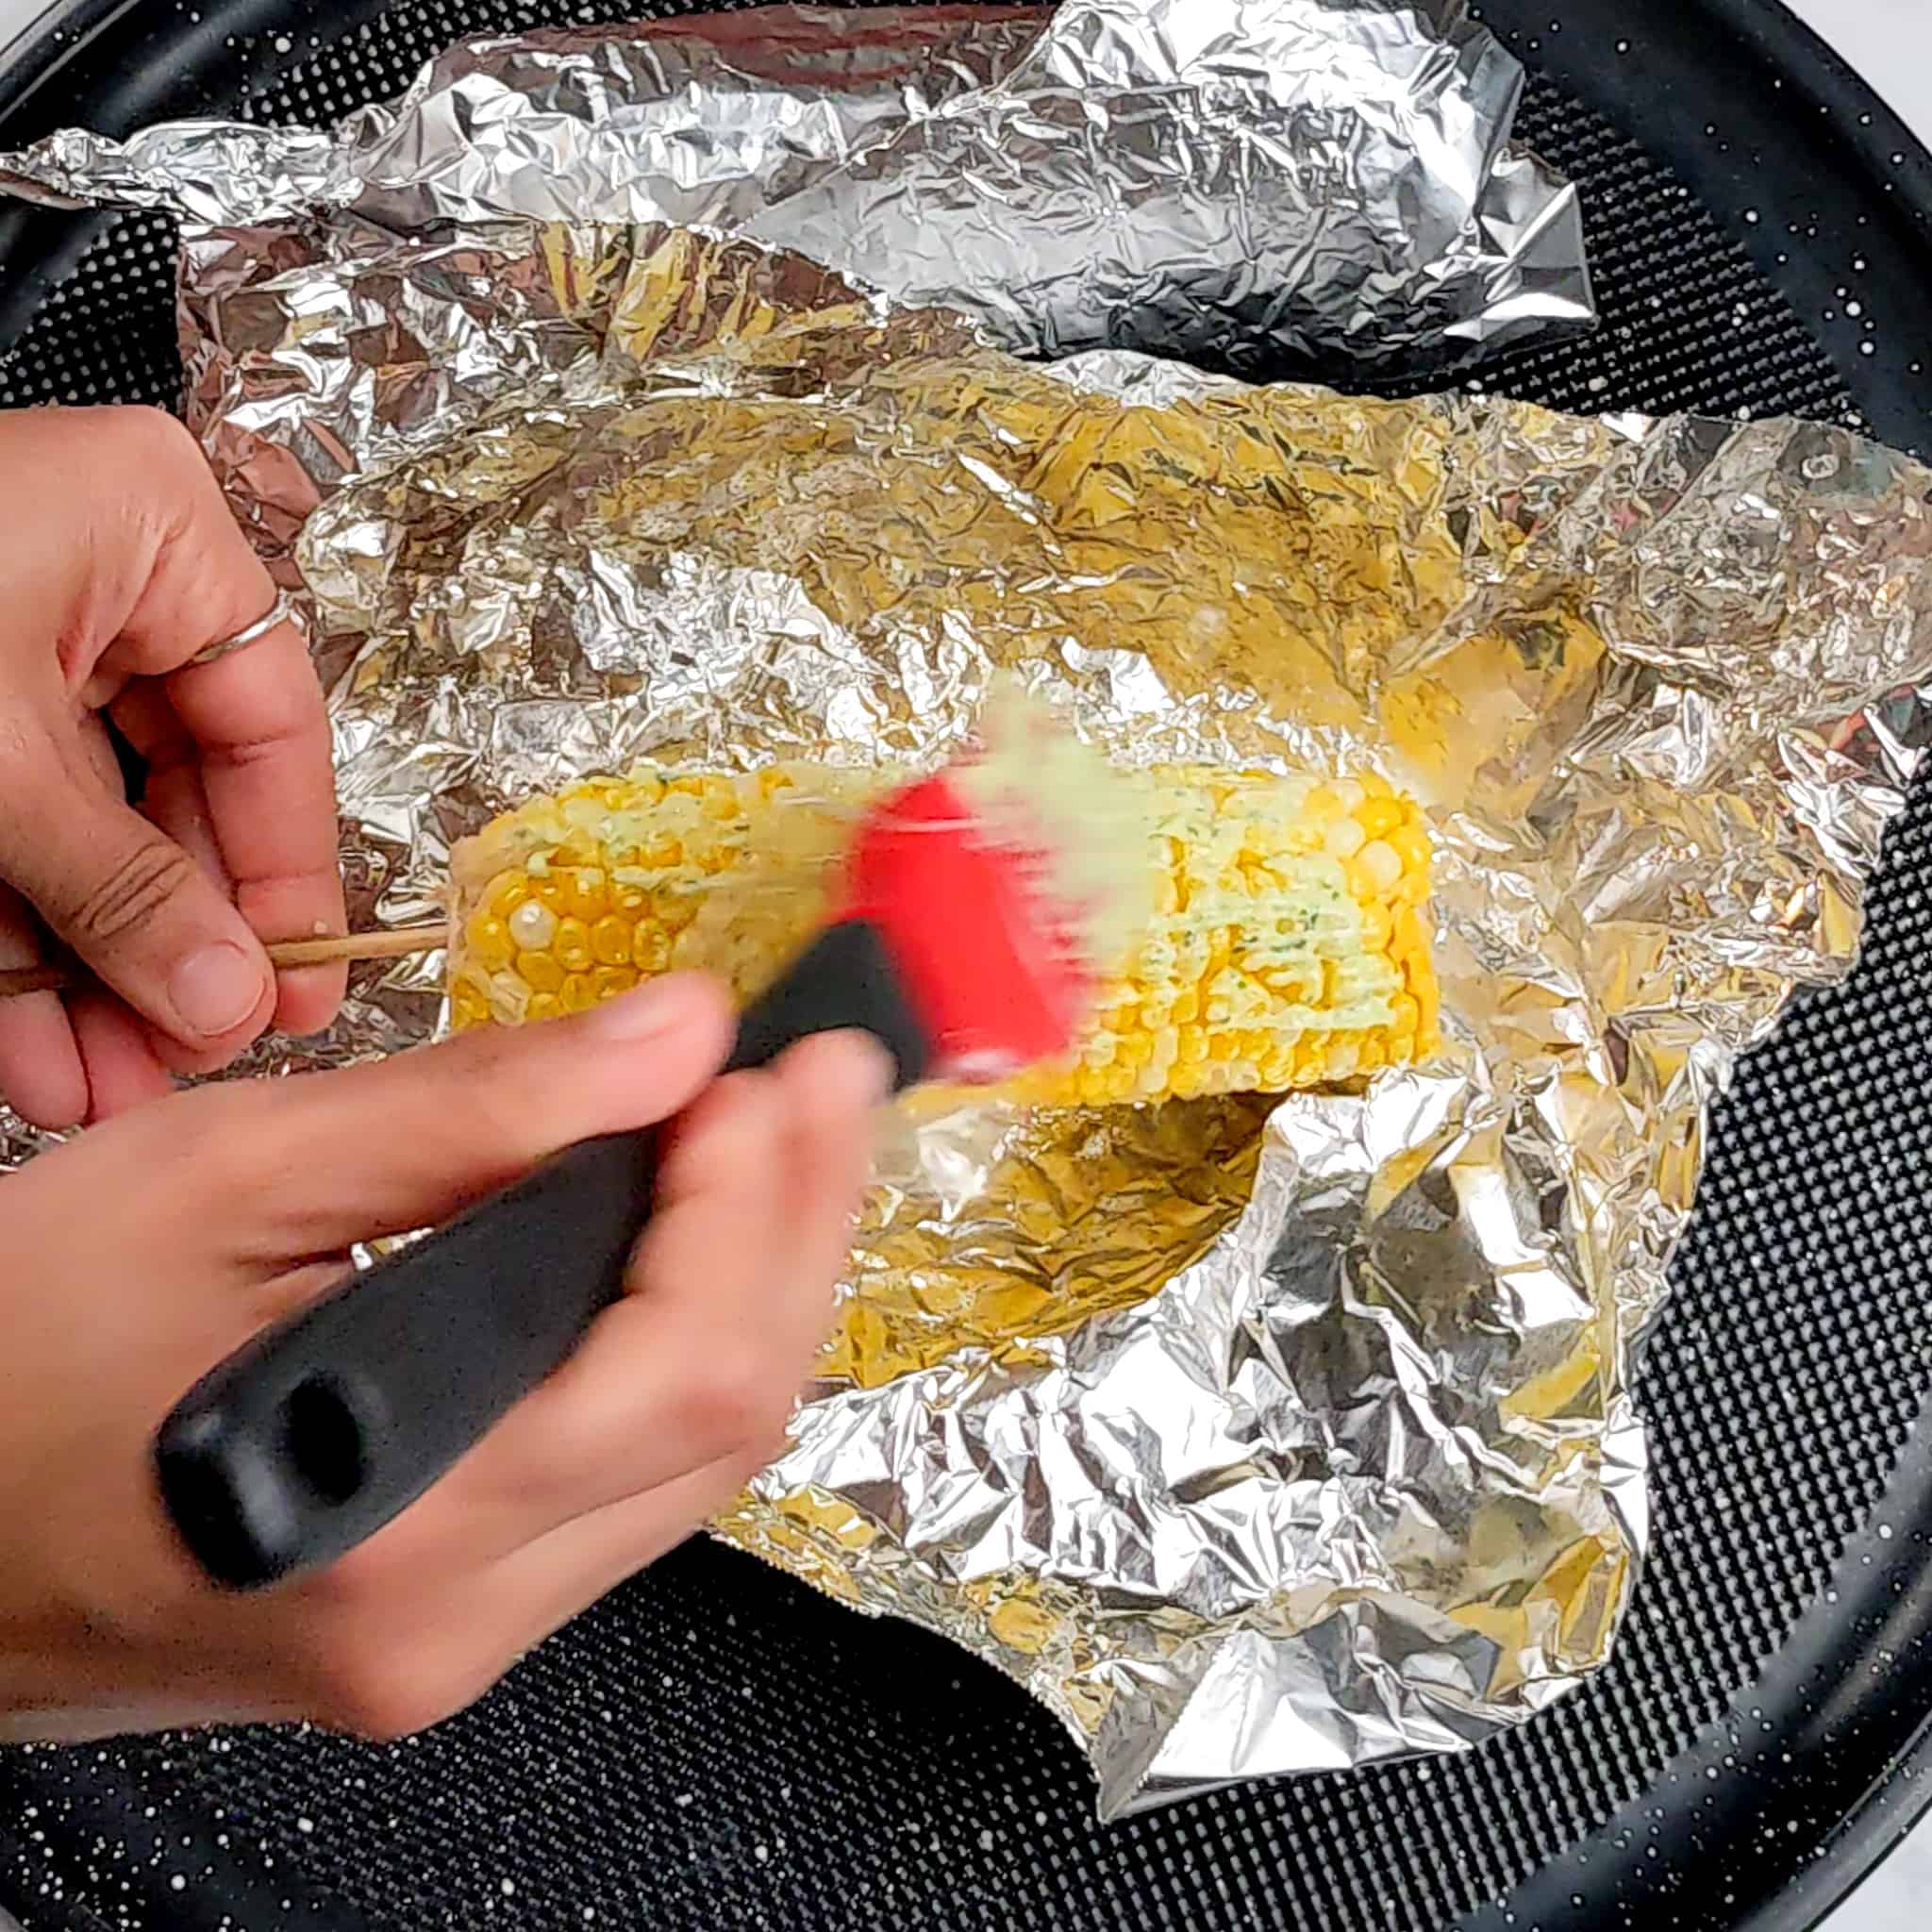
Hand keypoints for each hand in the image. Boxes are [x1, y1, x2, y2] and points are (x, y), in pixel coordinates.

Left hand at [0, 405, 345, 1130]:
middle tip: (191, 1054)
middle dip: (171, 950)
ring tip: (105, 1085)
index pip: (273, 723)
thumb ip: (126, 898)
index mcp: (148, 527)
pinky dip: (20, 941)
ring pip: (91, 830)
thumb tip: (231, 1000)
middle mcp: (92, 573)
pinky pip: (10, 835)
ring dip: (97, 973)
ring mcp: (10, 640)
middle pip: (181, 791)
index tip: (293, 984)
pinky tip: (35, 1046)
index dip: (287, 870)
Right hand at [0, 975, 885, 1743]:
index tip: (781, 1062)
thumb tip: (677, 1032)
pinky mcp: (455, 1624)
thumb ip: (474, 1109)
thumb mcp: (227, 1179)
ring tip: (777, 1133)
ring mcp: (461, 1643)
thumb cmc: (11, 1354)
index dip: (762, 1202)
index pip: (679, 1372)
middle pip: (726, 1420)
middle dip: (798, 1223)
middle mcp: (451, 1623)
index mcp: (390, 1529)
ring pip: (702, 1462)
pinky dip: (690, 1346)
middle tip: (817, 1076)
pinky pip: (636, 1485)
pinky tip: (693, 1239)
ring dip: (759, 1281)